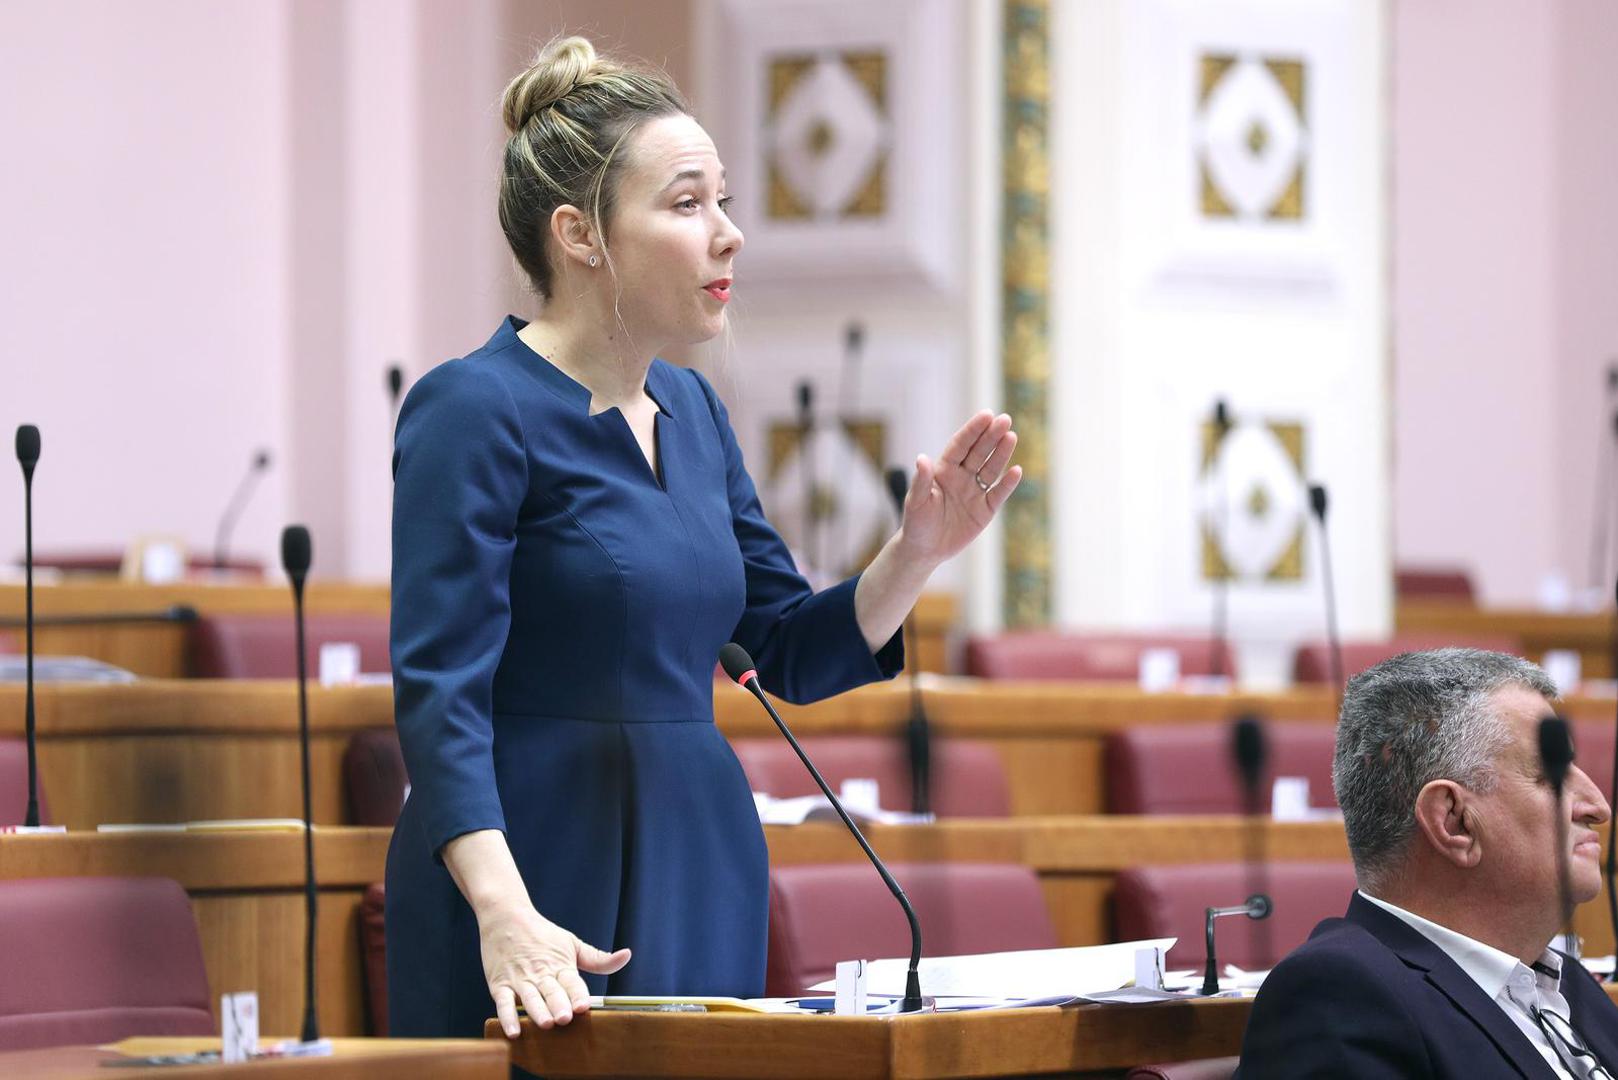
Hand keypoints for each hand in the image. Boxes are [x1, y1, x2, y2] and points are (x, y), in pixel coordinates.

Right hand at [478, 900, 631, 1036]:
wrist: (506, 918)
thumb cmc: (542, 934)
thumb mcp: (572, 943)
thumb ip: (598, 959)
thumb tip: (627, 956)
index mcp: (560, 965)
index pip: (571, 981)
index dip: (578, 994)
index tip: (584, 1006)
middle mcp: (540, 973)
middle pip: (551, 991)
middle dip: (558, 1005)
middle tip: (565, 1018)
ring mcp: (519, 980)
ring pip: (529, 998)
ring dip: (537, 1011)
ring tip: (546, 1024)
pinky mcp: (499, 984)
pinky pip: (503, 1003)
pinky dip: (507, 1017)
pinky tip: (514, 1032)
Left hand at [895, 411, 1021, 565]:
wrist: (925, 549)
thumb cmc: (916, 523)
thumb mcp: (916, 502)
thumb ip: (921, 481)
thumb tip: (922, 459)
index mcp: (943, 470)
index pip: (961, 445)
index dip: (973, 430)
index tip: (986, 415)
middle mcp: (962, 477)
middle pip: (979, 452)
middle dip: (991, 436)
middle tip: (1005, 419)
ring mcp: (975, 492)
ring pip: (991, 469)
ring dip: (1001, 453)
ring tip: (1012, 436)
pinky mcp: (985, 510)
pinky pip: (998, 494)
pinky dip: (1007, 483)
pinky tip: (1016, 470)